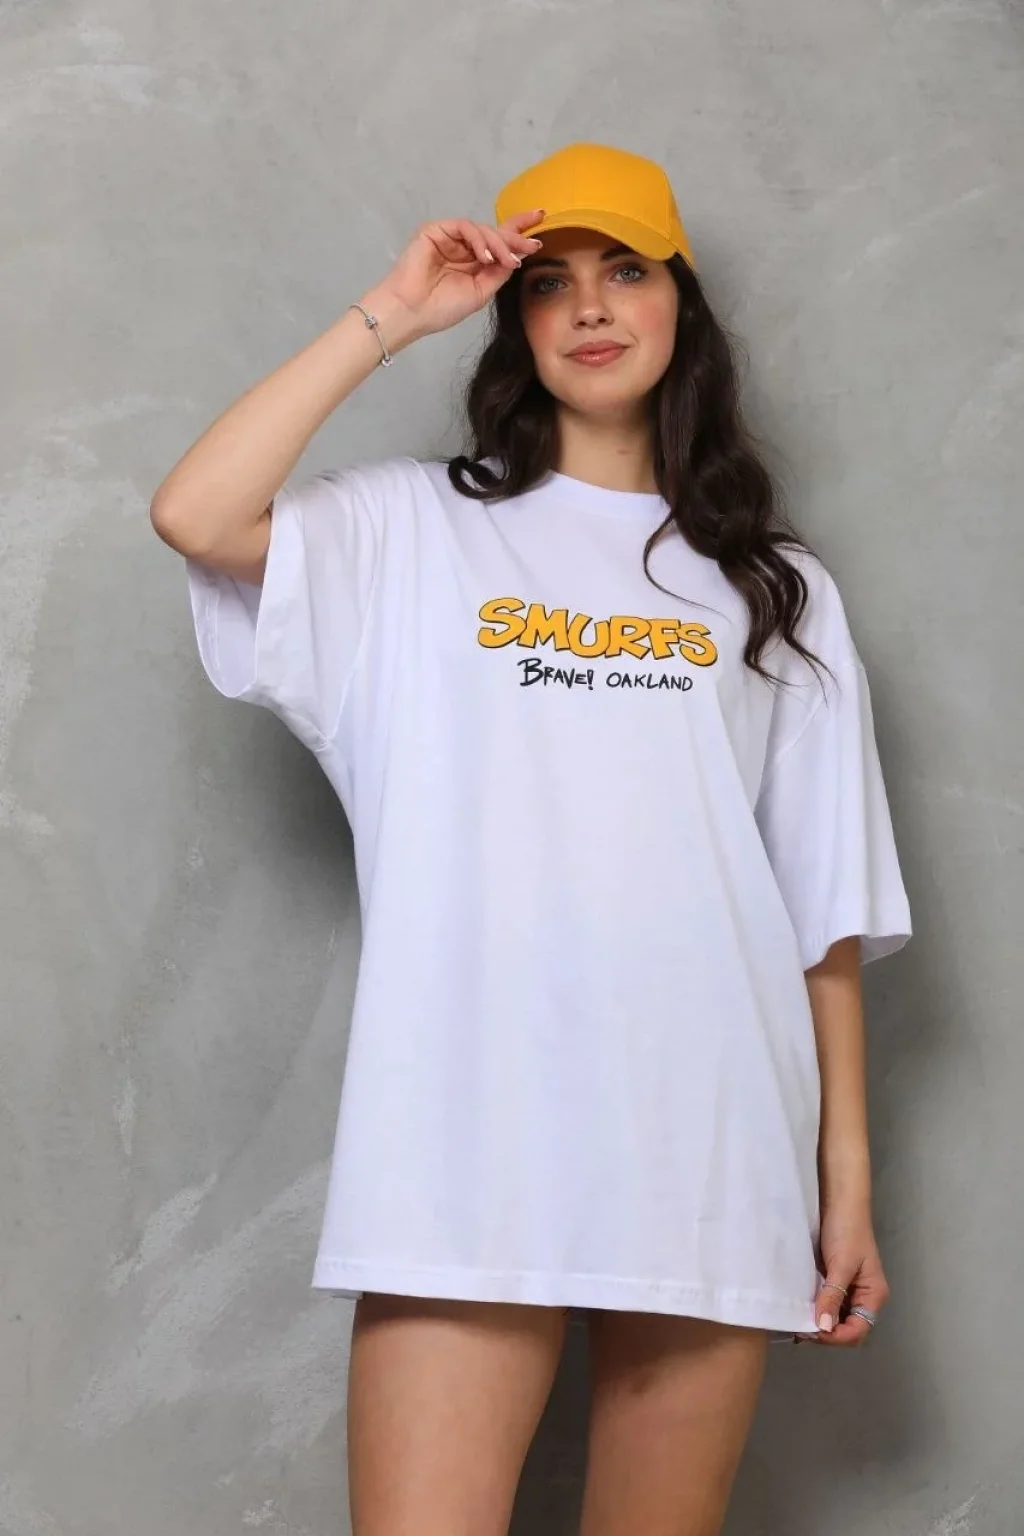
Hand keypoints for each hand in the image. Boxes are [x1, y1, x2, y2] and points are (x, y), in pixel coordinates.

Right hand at [363, 211, 544, 344]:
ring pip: (482, 230)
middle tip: (533, 244)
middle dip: (516, 237)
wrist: (412, 312)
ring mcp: (449, 237)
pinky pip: (465, 227)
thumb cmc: (442, 308)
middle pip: (494, 232)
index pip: (498, 242)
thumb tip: (518, 254)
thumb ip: (499, 272)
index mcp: (472, 262)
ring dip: (500, 244)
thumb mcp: (481, 292)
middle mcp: (462, 247)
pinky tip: (486, 257)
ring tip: (508, 261)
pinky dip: (479, 240)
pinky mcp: (436, 230)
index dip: (518, 230)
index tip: (540, 220)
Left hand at [798, 1203, 889, 1346]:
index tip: (811, 1332)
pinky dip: (815, 1309)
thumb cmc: (847, 1230)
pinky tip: (800, 1309)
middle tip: (799, 1329)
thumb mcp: (841, 1264)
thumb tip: (824, 1327)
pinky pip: (827, 1303)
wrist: (839, 1201)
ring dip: (818, 1323)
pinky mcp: (834, 1280)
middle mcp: (862, 1297)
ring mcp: (848, 1289)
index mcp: (872, 1295)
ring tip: (797, 1321)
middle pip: (847, 1329)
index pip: (857, 1331)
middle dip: (826, 1333)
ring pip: (835, 1318)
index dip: (836, 1337)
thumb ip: (833, 1295)